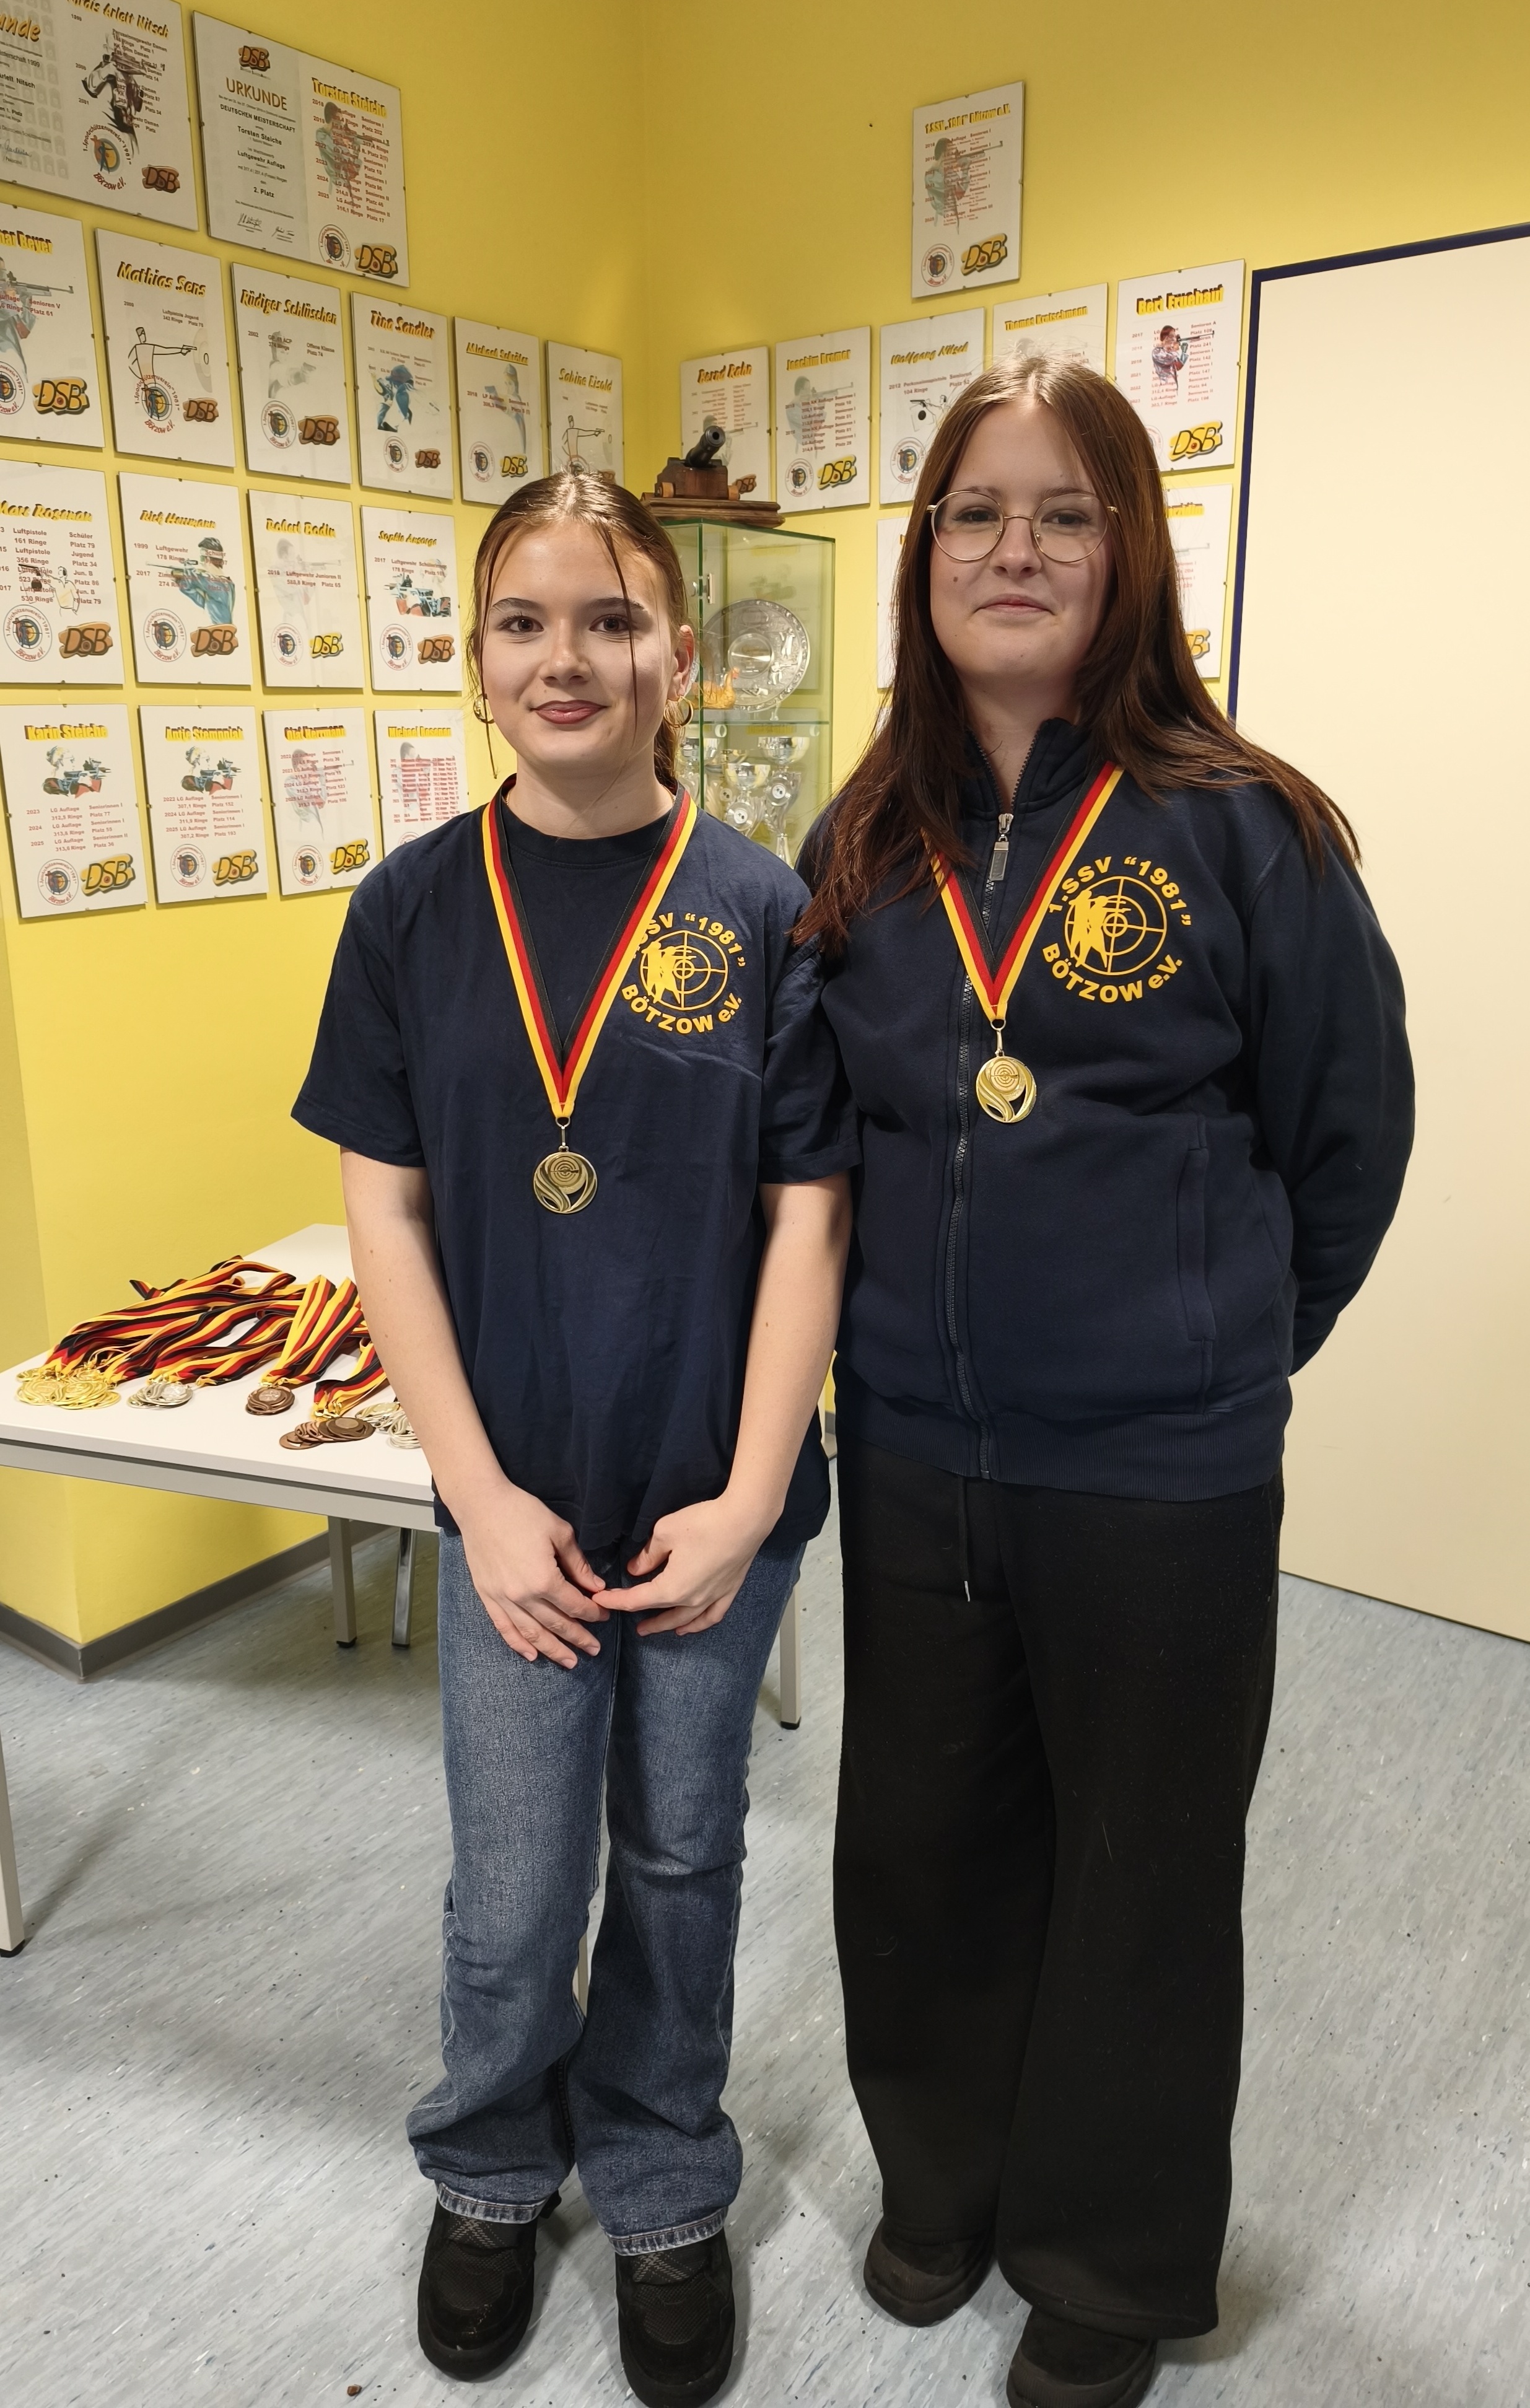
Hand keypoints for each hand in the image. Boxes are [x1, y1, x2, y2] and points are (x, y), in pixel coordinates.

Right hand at [456, 1480, 607, 1667]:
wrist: (481, 1505)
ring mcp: (502, 1599)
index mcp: (544, 1579)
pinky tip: (531, 1655)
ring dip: (552, 1649)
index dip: (592, 1613)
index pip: (574, 1604)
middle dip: (578, 1638)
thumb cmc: (522, 1512)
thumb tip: (596, 1586)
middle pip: (556, 1624)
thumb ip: (578, 1564)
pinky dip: (518, 1644)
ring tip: (570, 1661)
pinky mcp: (486, 1596)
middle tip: (595, 1649)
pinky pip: (504, 1627)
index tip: (604, 1616)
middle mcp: (523, 1596)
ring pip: (532, 1633)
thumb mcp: (560, 1533)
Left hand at [608, 1492, 774, 1636]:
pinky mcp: (729, 1591)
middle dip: (637, 1612)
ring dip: (665, 1625)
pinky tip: (688, 1627)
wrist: (745, 1520)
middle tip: (619, 1612)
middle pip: (659, 1610)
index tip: (599, 1598)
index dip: (616, 1600)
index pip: (636, 1599)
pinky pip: (711, 1616)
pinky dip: (697, 1624)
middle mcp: (691, 1599)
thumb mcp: (664, 1533)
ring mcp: (712, 1598)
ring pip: (684, 1619)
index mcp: (671, 1588)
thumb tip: (635, 1569)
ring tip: (650, 1629)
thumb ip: (648, 1555)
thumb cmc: (703, 1524)